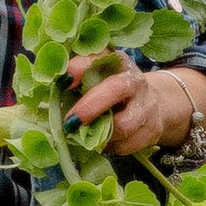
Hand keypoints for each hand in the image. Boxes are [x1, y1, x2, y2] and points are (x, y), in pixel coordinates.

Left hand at [65, 58, 205, 155]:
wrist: (153, 104)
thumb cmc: (113, 90)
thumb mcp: (98, 78)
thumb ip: (77, 80)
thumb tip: (52, 91)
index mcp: (118, 62)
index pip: (100, 59)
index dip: (80, 68)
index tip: (63, 81)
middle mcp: (135, 81)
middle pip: (115, 89)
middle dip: (90, 107)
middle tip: (70, 122)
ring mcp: (147, 106)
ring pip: (123, 125)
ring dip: (100, 134)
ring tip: (86, 135)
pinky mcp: (152, 129)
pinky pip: (126, 145)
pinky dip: (110, 146)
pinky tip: (103, 141)